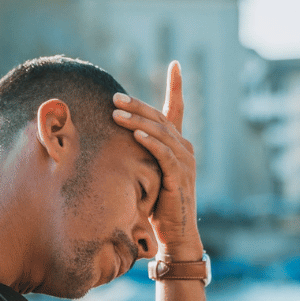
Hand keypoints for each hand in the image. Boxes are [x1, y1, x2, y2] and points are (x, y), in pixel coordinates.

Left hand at [112, 61, 202, 260]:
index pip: (177, 110)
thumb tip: (116, 142)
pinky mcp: (179, 177)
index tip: (175, 64)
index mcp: (179, 146)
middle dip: (137, 105)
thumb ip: (141, 156)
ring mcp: (184, 162)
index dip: (176, 86)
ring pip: (160, 133)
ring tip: (115, 113)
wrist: (176, 236)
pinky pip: (164, 154)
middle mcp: (185, 149)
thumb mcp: (149, 175)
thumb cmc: (158, 208)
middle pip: (160, 118)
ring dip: (137, 121)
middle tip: (114, 96)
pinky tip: (134, 134)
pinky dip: (149, 142)